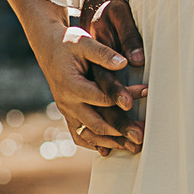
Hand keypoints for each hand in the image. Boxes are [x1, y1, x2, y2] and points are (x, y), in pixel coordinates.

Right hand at [7, 0, 145, 158]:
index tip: (146, 94)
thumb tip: (124, 64)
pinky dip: (94, 144)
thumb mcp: (84, 42)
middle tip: (142, 137)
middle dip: (121, 132)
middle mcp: (67, 102)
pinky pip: (79, 135)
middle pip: (97, 124)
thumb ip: (103, 54)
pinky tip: (110, 150)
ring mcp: (66, 110)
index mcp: (71, 85)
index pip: (103, 98)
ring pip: (89, 134)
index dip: (125, 98)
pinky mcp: (68, 113)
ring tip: (134, 148)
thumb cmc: (67, 43)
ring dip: (112, 143)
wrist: (47, 46)